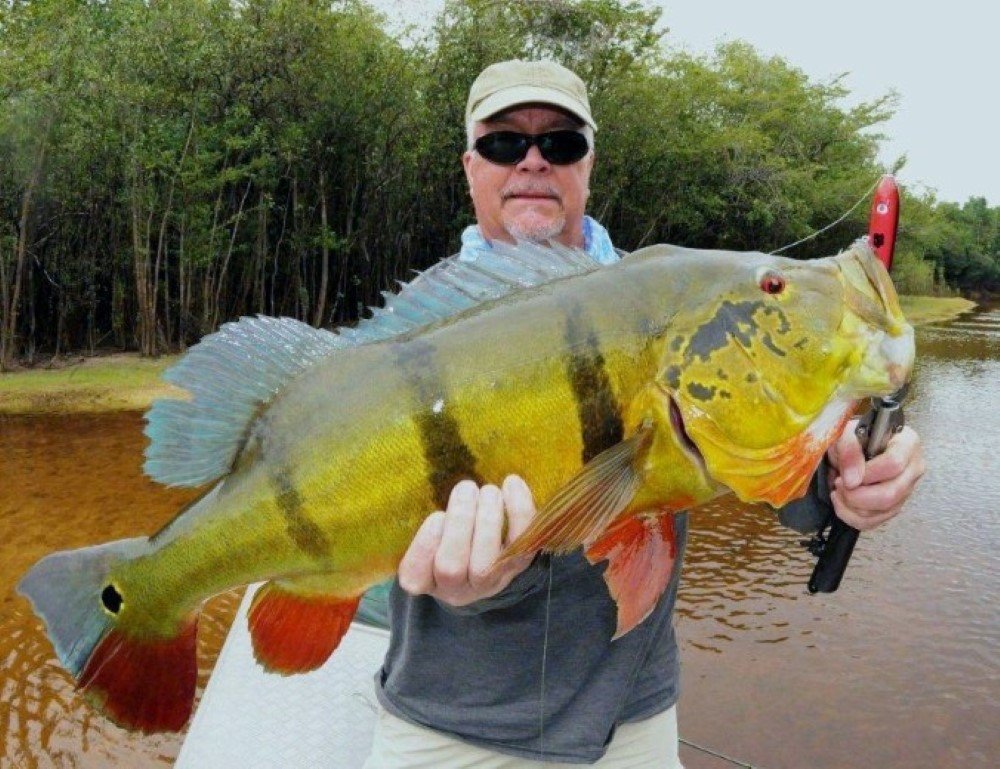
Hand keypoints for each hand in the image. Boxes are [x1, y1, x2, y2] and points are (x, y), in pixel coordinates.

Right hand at [397, 476, 536, 606]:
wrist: (484, 551)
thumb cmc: (445, 533)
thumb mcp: (429, 530)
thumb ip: (429, 518)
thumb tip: (436, 488)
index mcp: (424, 580)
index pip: (415, 575)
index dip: (425, 545)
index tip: (437, 515)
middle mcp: (454, 589)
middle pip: (451, 568)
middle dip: (460, 523)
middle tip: (466, 487)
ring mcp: (487, 583)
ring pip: (486, 564)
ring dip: (488, 521)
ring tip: (489, 491)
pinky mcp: (515, 567)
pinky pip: (521, 547)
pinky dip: (520, 514)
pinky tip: (512, 485)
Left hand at [826, 419, 925, 530]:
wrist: (854, 447)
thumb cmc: (855, 437)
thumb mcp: (847, 433)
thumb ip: (849, 449)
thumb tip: (852, 480)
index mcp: (907, 443)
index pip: (894, 464)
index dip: (867, 474)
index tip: (845, 475)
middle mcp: (913, 469)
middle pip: (890, 494)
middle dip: (857, 495)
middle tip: (839, 483)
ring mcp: (905, 491)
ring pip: (882, 511)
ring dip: (851, 506)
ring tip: (839, 489)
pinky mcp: (893, 507)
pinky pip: (873, 522)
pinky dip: (851, 516)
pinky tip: (842, 502)